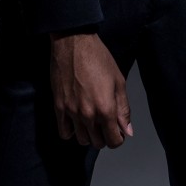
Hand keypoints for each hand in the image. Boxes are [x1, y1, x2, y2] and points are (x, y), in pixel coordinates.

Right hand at [49, 32, 133, 149]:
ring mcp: (72, 112)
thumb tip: (127, 130)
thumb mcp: (118, 81)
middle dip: (104, 136)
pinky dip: (71, 131)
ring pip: (81, 140)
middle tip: (105, 123)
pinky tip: (76, 120)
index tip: (117, 131)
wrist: (73, 42)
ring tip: (91, 120)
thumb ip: (123, 109)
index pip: (114, 141)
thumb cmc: (98, 57)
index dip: (118, 138)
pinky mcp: (59, 106)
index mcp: (106, 108)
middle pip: (98, 143)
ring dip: (88, 134)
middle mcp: (88, 114)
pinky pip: (64, 132)